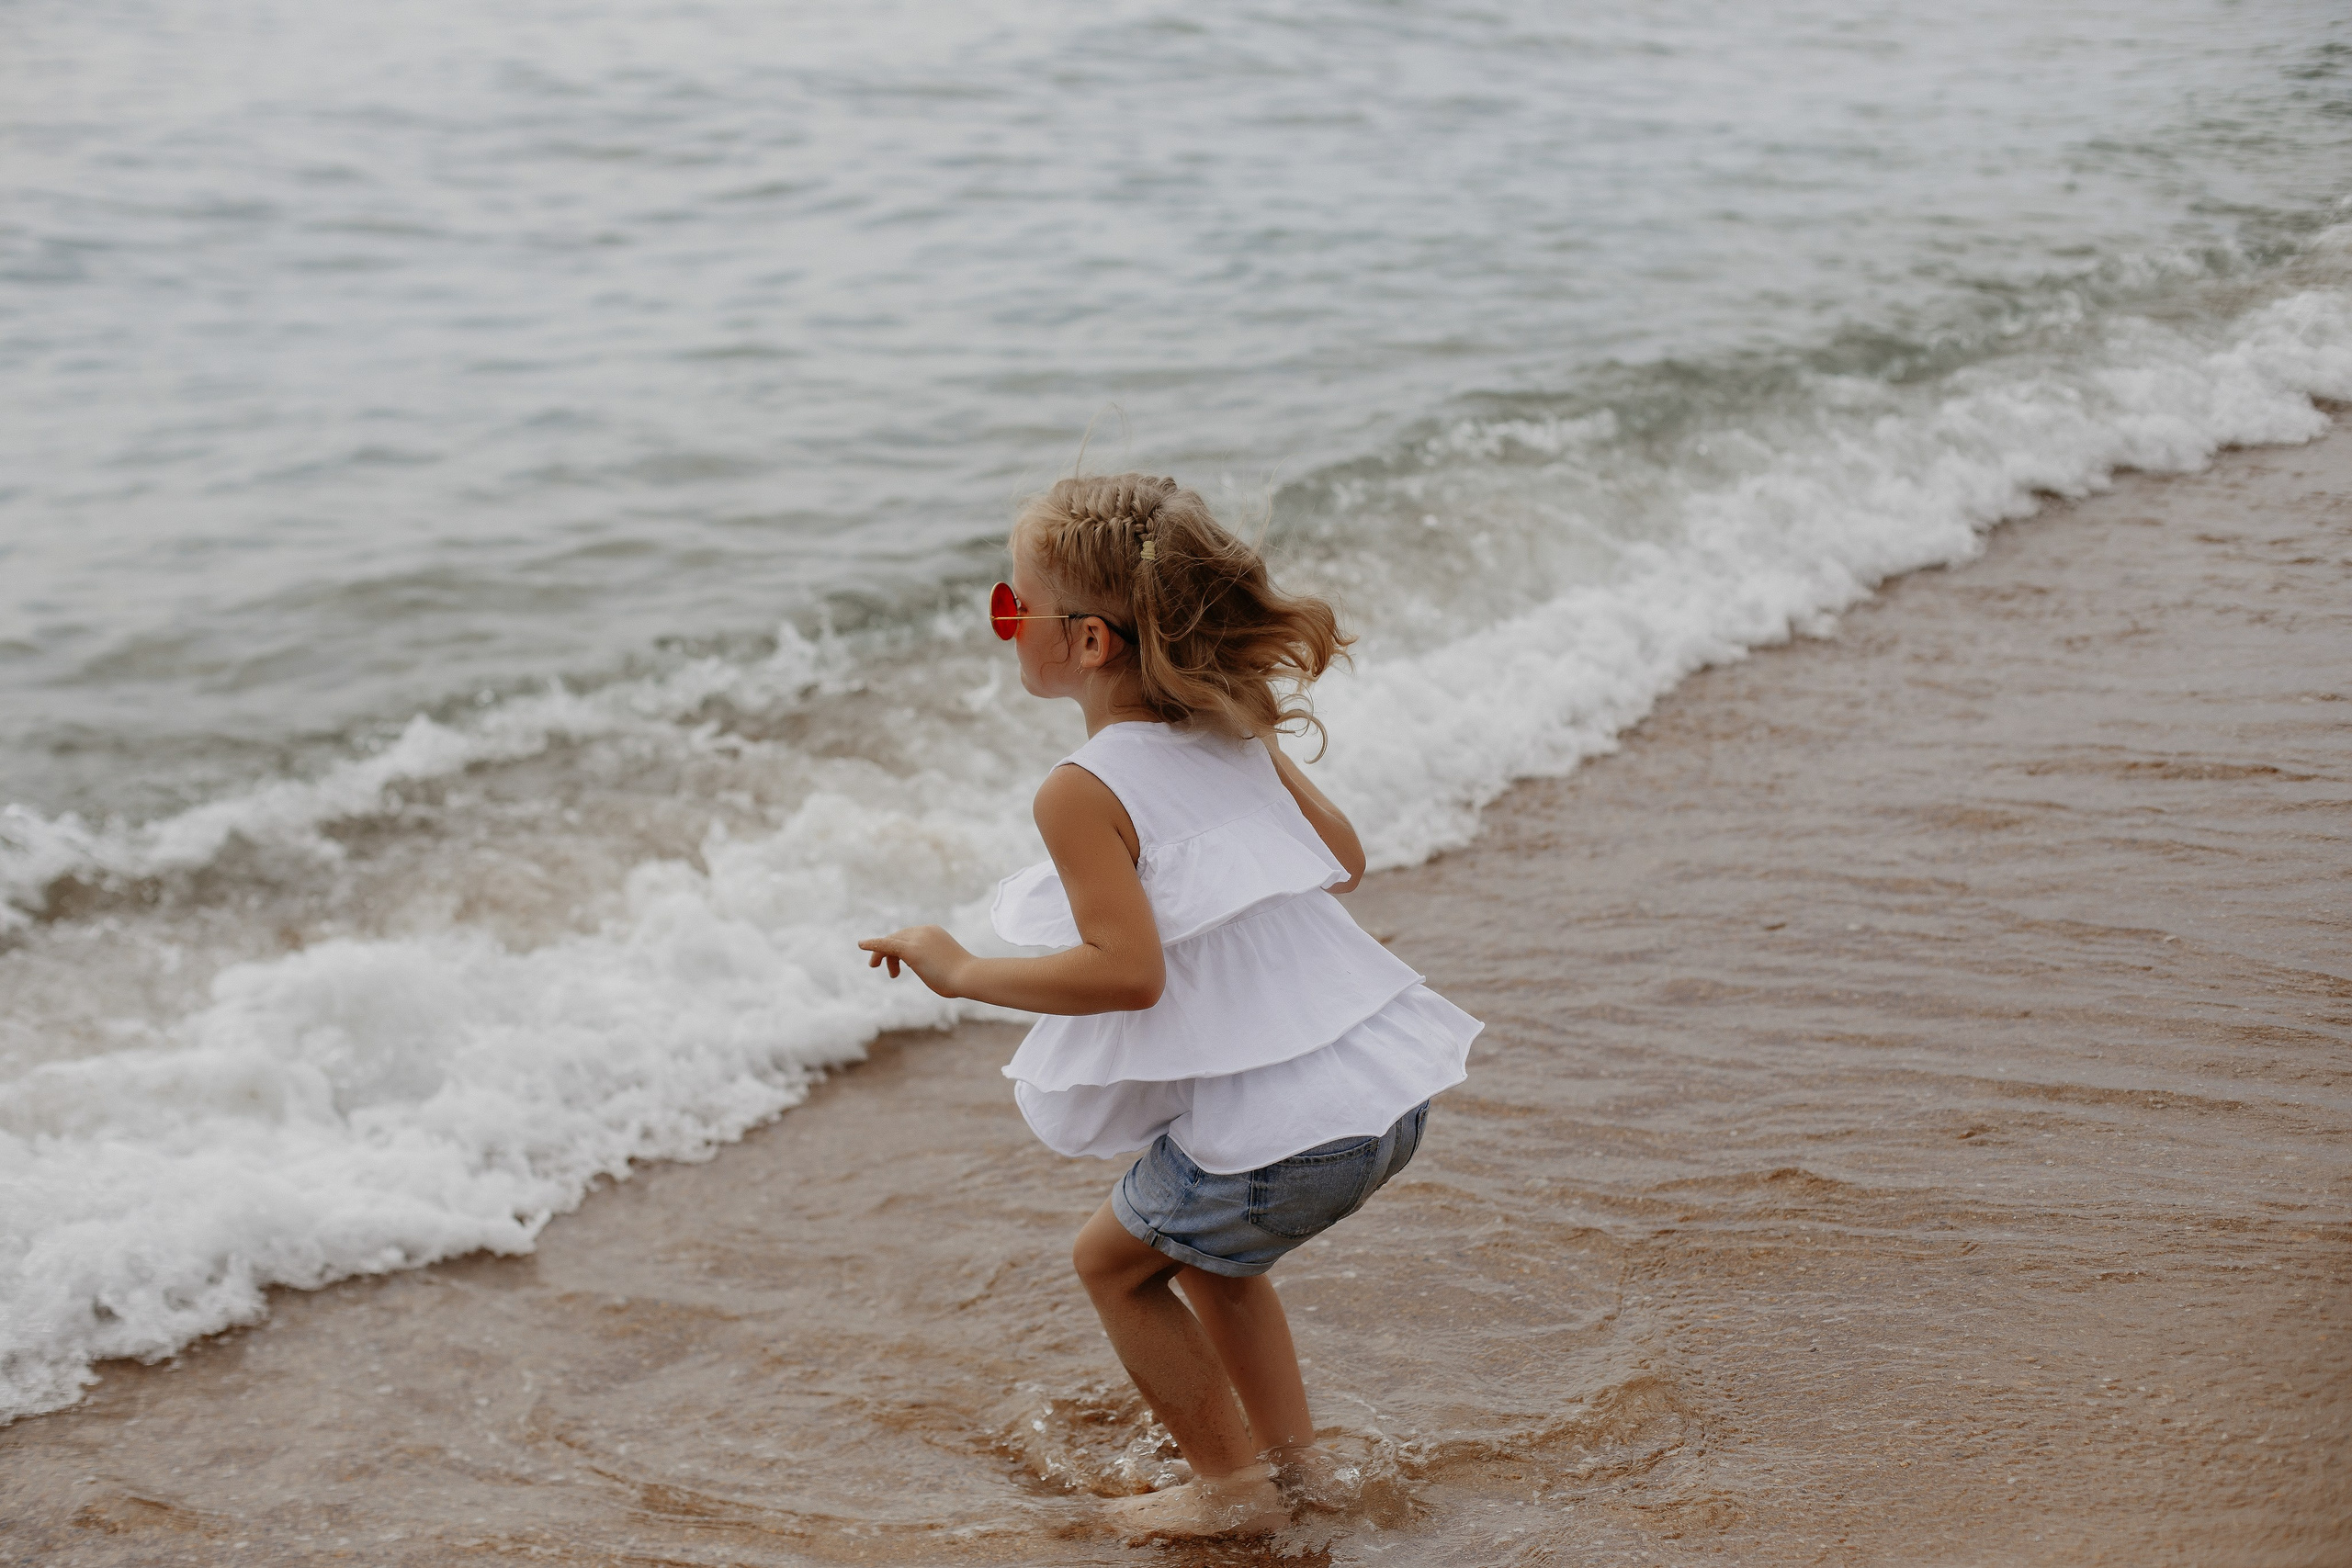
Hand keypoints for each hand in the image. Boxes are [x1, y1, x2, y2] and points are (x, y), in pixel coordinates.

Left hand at [858, 925, 973, 998]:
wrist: (969, 976)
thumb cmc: (962, 978)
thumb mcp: (947, 966)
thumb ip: (936, 965)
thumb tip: (935, 972)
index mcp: (933, 932)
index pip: (909, 936)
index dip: (899, 950)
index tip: (899, 964)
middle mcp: (924, 931)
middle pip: (897, 938)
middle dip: (889, 954)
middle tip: (890, 973)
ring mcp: (917, 939)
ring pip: (890, 943)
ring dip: (881, 956)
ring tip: (876, 968)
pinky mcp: (911, 950)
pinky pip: (886, 945)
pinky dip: (873, 945)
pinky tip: (861, 945)